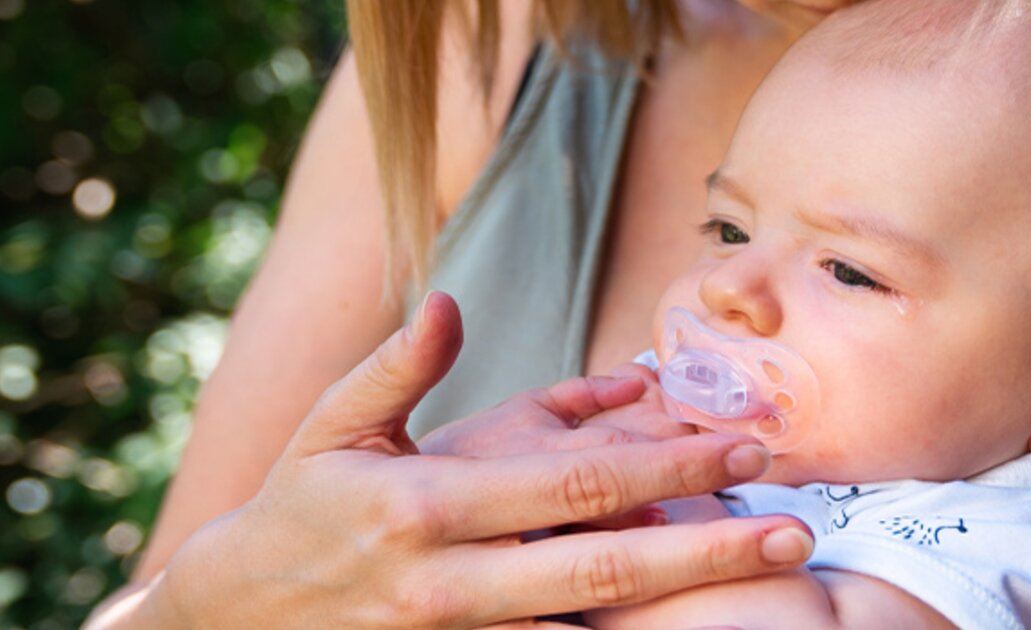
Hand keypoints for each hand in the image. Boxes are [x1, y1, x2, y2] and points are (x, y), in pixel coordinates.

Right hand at [147, 292, 815, 628]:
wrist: (236, 618)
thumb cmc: (296, 509)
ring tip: (762, 578)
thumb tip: (447, 302)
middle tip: (794, 530)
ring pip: (590, 623)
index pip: (576, 482)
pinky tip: (676, 625)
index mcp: (428, 505)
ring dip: (681, 604)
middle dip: (710, 547)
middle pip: (606, 563)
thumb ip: (396, 368)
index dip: (669, 463)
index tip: (744, 446)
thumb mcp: (334, 429)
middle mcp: (450, 581)